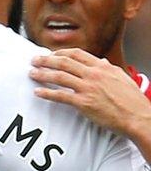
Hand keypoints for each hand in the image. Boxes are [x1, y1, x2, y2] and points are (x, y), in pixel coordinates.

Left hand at [30, 48, 150, 138]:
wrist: (138, 117)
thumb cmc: (132, 100)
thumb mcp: (122, 78)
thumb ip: (108, 68)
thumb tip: (101, 61)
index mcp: (102, 67)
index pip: (76, 54)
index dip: (60, 52)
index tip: (50, 54)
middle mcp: (93, 75)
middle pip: (63, 62)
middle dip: (46, 60)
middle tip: (34, 60)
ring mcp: (88, 88)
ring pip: (59, 77)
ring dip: (42, 74)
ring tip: (31, 73)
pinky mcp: (84, 103)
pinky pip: (60, 96)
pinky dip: (46, 93)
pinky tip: (37, 92)